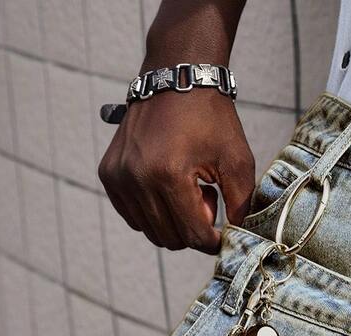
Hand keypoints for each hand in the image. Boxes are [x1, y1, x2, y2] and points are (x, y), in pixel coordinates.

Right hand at [98, 88, 254, 253]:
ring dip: (174, 220)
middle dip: (193, 228)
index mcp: (168, 175)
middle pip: (171, 239)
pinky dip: (153, 213)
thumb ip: (241, 206)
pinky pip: (133, 217)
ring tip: (187, 189)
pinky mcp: (109, 174)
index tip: (223, 235)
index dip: (213, 242)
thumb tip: (237, 240)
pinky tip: (168, 186)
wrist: (176, 79)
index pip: (193, 235)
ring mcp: (119, 176)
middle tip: (207, 198)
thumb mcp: (237, 162)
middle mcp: (137, 178)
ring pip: (151, 232)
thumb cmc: (211, 119)